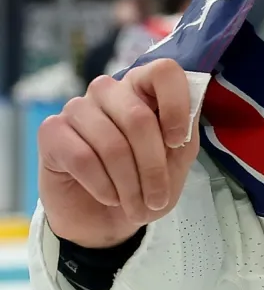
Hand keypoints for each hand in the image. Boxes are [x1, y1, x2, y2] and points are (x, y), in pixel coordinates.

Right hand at [38, 59, 198, 249]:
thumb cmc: (144, 181)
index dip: (176, 105)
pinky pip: (83, 158)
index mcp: (143, 87)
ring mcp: (77, 108)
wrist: (103, 218)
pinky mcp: (51, 131)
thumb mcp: (177, 159)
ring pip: (112, 144)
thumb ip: (185, 132)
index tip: (177, 142)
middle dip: (152, 167)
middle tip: (157, 198)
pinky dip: (103, 186)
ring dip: (129, 184)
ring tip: (135, 205)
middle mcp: (109, 90)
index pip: (164, 71)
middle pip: (137, 118)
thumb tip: (187, 116)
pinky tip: (110, 197)